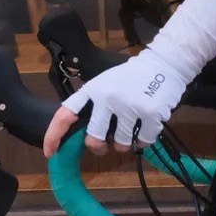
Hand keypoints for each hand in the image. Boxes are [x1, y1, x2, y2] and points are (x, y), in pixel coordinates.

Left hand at [43, 48, 189, 156]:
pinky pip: (142, 142)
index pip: (65, 114)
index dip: (54, 135)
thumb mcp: (107, 84)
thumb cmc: (133, 77)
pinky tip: (148, 125)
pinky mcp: (150, 113)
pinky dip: (145, 140)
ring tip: (133, 127)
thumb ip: (95, 106)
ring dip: (126, 143)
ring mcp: (129, 105)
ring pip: (121, 145)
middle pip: (94, 140)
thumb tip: (87, 139)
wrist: (165, 63)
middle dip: (100, 147)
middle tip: (108, 144)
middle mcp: (107, 97)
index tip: (50, 152)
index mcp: (93, 89)